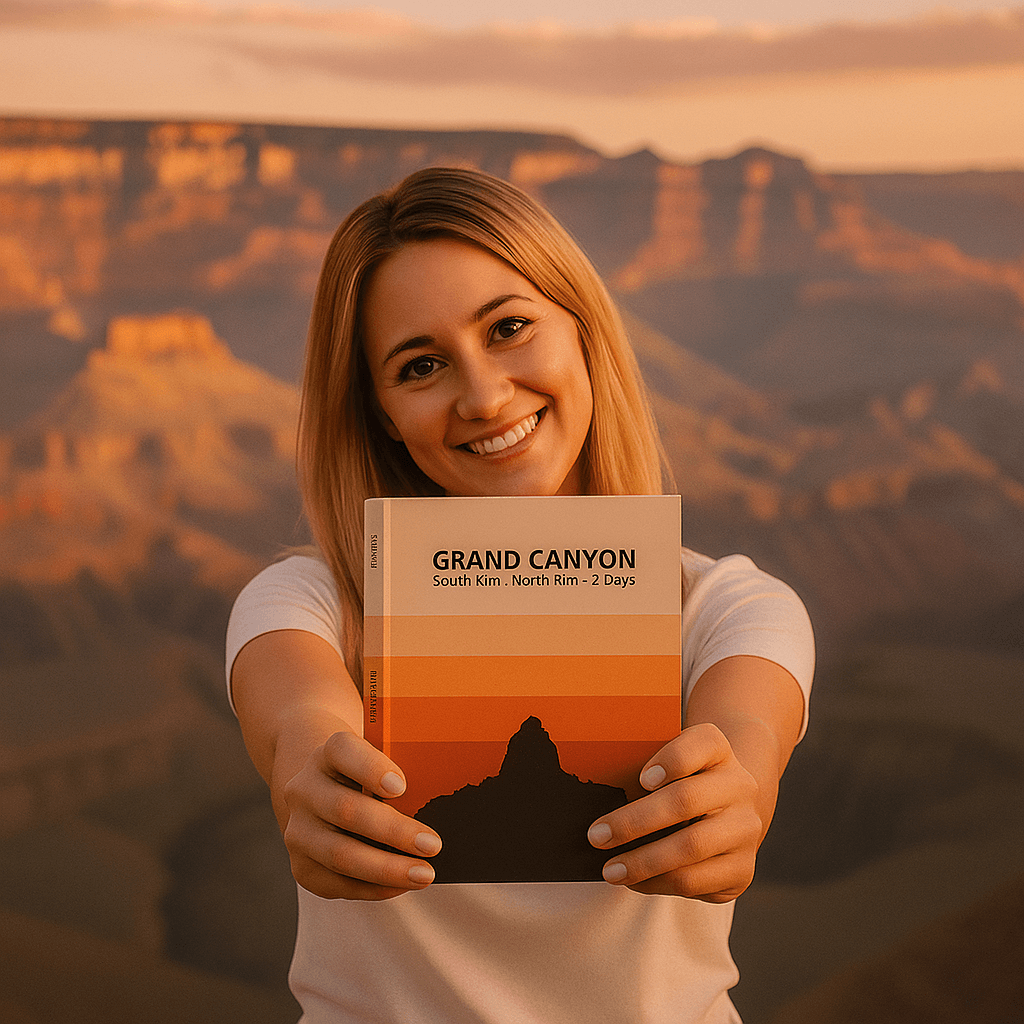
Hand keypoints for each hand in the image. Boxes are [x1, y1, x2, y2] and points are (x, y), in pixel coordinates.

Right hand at [280, 728, 442, 900]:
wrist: (324, 790)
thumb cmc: (367, 775)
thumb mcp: (380, 758)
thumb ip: (403, 771)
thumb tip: (436, 803)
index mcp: (328, 752)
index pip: (343, 750)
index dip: (371, 769)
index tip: (401, 786)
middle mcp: (304, 788)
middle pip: (346, 810)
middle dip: (394, 831)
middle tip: (432, 845)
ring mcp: (298, 828)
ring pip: (340, 854)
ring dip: (386, 869)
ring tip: (424, 874)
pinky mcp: (300, 864)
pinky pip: (336, 884)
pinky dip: (373, 887)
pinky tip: (401, 885)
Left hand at [587, 723, 765, 901]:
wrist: (728, 811)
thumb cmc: (680, 782)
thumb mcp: (668, 764)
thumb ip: (642, 768)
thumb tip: (595, 791)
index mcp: (718, 750)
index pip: (703, 744)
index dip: (672, 760)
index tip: (642, 778)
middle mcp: (740, 786)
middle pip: (685, 800)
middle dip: (634, 821)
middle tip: (597, 835)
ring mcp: (746, 829)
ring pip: (690, 847)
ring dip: (642, 862)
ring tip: (610, 870)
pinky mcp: (743, 870)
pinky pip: (695, 881)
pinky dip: (657, 883)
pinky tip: (634, 881)